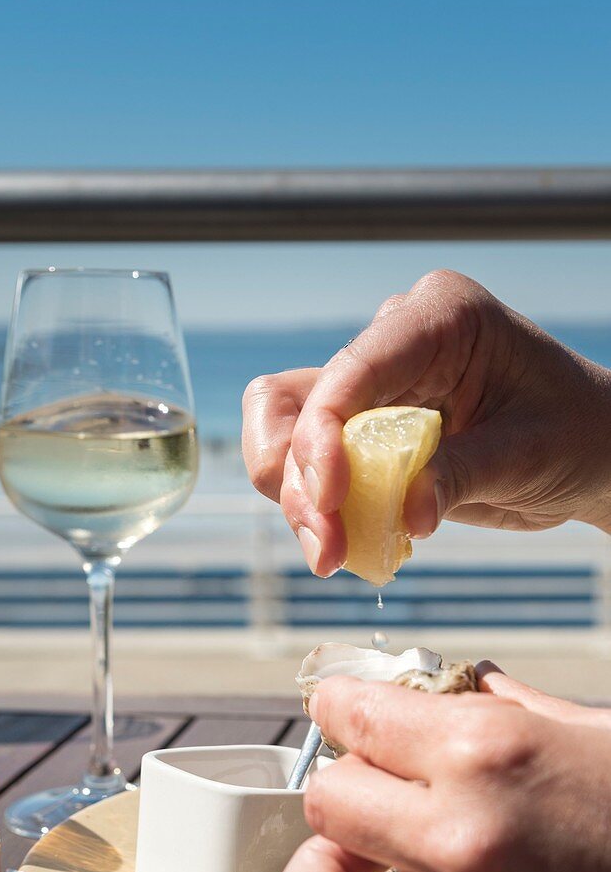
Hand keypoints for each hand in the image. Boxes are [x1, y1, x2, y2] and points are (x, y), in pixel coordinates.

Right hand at [241, 270, 610, 575]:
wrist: (590, 454)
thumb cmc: (576, 434)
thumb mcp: (529, 453)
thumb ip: (462, 476)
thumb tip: (405, 515)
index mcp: (440, 317)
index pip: (354, 367)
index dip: (323, 433)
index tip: (330, 498)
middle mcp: (393, 342)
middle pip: (301, 403)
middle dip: (301, 478)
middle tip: (328, 548)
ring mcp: (374, 386)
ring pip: (289, 436)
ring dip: (298, 499)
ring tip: (333, 554)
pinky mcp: (364, 429)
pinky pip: (312, 466)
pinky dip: (318, 508)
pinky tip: (349, 543)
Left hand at [266, 668, 610, 871]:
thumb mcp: (593, 732)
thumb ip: (501, 705)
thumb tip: (445, 686)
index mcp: (489, 755)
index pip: (350, 716)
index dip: (341, 706)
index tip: (347, 712)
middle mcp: (462, 842)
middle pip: (322, 802)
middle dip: (343, 789)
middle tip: (375, 794)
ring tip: (361, 870)